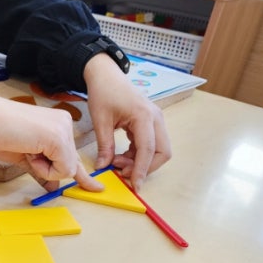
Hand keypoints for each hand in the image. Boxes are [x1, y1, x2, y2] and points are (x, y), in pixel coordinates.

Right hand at [0, 82, 103, 191]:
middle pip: (70, 166)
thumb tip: (53, 188)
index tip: (95, 187)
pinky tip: (29, 151)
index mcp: (58, 125)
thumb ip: (41, 170)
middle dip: (47, 169)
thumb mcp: (24, 157)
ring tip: (25, 149)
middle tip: (27, 152)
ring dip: (44, 169)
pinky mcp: (58, 138)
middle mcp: (65, 125)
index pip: (72, 156)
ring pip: (67, 170)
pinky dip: (43, 169)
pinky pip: (61, 170)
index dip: (83, 176)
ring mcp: (63, 130)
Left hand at [84, 54, 171, 190]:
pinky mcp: (150, 123)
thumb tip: (103, 166)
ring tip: (116, 162)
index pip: (148, 149)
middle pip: (162, 152)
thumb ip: (104, 145)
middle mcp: (155, 118)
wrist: (106, 76)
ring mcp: (155, 121)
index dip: (142, 170)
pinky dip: (138, 155)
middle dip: (145, 167)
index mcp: (143, 116)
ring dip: (140, 162)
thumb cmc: (104, 92)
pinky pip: (150, 145)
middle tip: (122, 172)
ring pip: (158, 150)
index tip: (135, 186)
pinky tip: (121, 156)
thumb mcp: (100, 120)